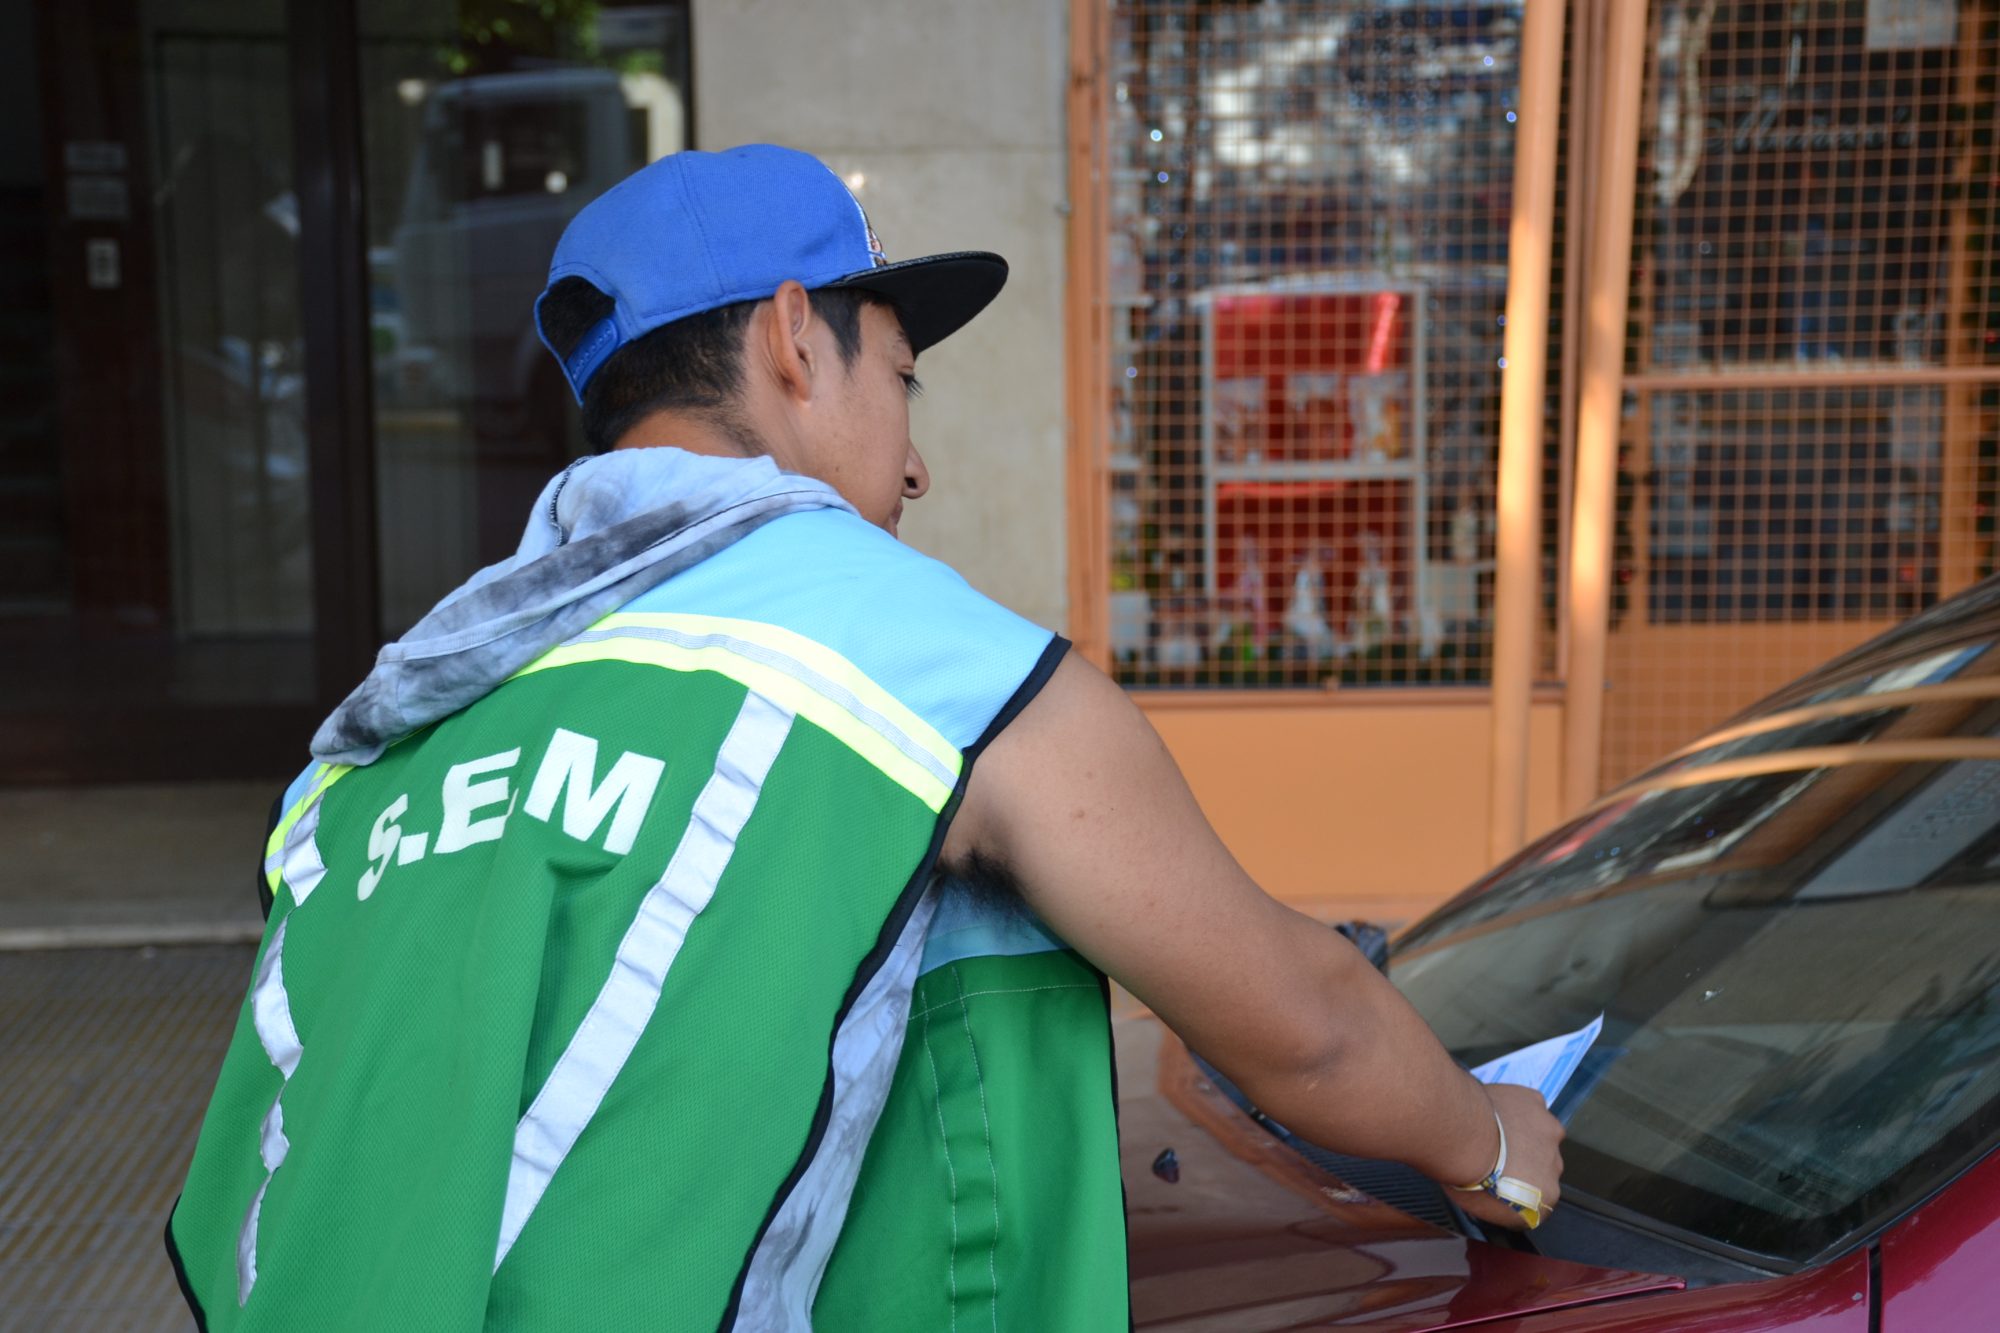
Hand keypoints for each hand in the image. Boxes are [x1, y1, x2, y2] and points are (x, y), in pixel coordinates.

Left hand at [1453, 1083, 1564, 1231]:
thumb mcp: (1484, 1208)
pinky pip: (1530, 1104)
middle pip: (1541, 1163)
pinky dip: (1517, 1106)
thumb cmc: (1466, 1175)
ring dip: (1523, 1132)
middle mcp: (1556, 1166)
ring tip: (1493, 1130)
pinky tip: (1496, 1109)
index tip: (1500, 1177)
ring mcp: (1548, 1131)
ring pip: (1539, 1133)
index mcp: (1546, 1197)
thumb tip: (1499, 1199)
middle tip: (1493, 1153)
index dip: (1518, 1185)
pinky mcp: (1537, 1103)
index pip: (1539, 1196)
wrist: (1460, 1137)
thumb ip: (1505, 1207)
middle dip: (1522, 1159)